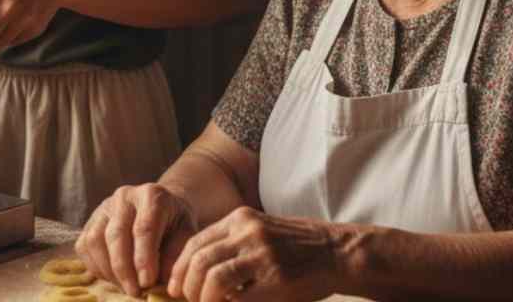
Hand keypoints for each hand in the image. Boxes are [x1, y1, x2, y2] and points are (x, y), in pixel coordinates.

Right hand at [75, 183, 197, 297]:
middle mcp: (124, 196)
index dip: (144, 258)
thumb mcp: (185, 236)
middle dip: (125, 269)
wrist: (160, 209)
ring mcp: (104, 207)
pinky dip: (96, 267)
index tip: (148, 283)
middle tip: (136, 292)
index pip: (144, 227)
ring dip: (109, 270)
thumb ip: (176, 255)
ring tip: (125, 287)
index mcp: (152, 195)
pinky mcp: (90, 220)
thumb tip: (163, 282)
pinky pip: (84, 246)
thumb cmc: (174, 225)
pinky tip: (113, 278)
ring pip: (96, 240)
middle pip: (117, 234)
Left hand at [168, 208, 337, 301]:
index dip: (179, 269)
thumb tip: (195, 274)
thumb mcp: (259, 233)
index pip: (195, 243)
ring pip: (214, 279)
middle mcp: (248, 231)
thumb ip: (231, 247)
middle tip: (189, 301)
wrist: (337, 252)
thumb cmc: (295, 248)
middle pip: (199, 261)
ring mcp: (263, 254)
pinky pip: (240, 296)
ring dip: (204, 299)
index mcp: (240, 219)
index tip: (175, 288)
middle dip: (187, 287)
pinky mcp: (277, 278)